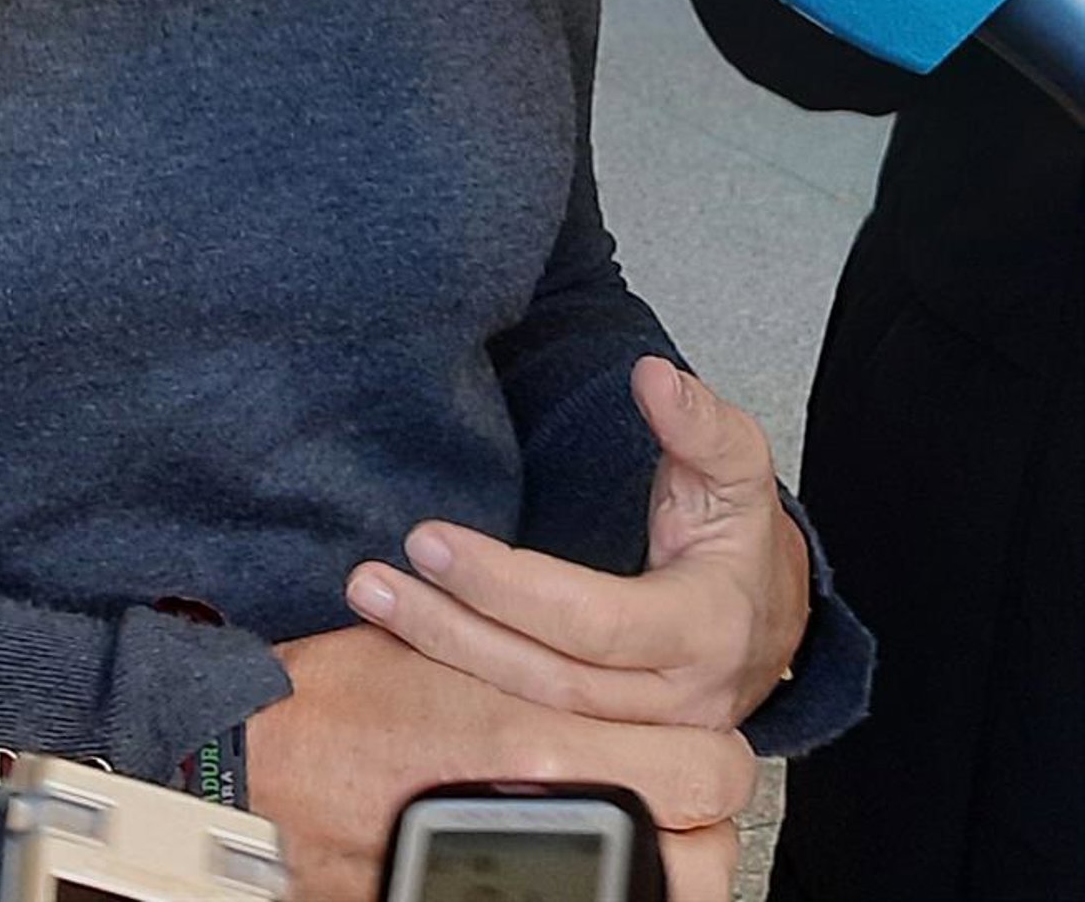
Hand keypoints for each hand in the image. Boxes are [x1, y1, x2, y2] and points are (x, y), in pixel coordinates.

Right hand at [245, 623, 752, 901]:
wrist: (260, 766)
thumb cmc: (339, 701)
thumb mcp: (447, 649)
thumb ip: (540, 669)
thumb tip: (608, 681)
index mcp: (548, 738)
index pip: (711, 765)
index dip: (708, 753)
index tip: (688, 744)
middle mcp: (551, 812)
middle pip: (709, 851)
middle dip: (698, 825)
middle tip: (672, 799)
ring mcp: (522, 875)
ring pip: (667, 896)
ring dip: (658, 866)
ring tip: (634, 834)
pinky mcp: (483, 901)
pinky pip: (590, 901)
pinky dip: (599, 886)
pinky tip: (576, 865)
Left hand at [346, 357, 809, 733]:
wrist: (763, 620)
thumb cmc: (739, 543)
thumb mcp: (736, 471)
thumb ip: (699, 421)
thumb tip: (655, 378)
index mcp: (707, 629)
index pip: (594, 621)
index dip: (507, 585)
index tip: (430, 539)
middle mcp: (678, 701)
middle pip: (550, 680)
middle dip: (455, 628)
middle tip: (378, 575)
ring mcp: (644, 739)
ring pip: (533, 715)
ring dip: (443, 658)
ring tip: (371, 599)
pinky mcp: (611, 757)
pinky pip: (531, 731)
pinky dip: (463, 695)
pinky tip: (404, 652)